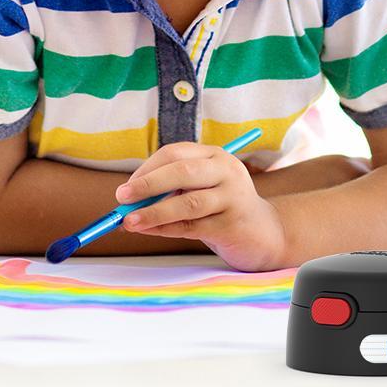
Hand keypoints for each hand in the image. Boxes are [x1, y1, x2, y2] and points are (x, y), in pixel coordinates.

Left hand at [114, 142, 288, 271]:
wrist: (264, 232)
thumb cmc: (222, 207)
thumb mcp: (201, 188)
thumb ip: (171, 189)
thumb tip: (129, 200)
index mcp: (215, 155)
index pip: (175, 153)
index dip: (147, 169)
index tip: (126, 189)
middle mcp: (226, 170)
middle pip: (182, 171)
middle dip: (148, 184)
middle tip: (122, 197)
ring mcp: (232, 197)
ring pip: (187, 202)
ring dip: (154, 212)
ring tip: (129, 221)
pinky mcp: (232, 224)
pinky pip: (192, 227)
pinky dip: (166, 230)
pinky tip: (150, 231)